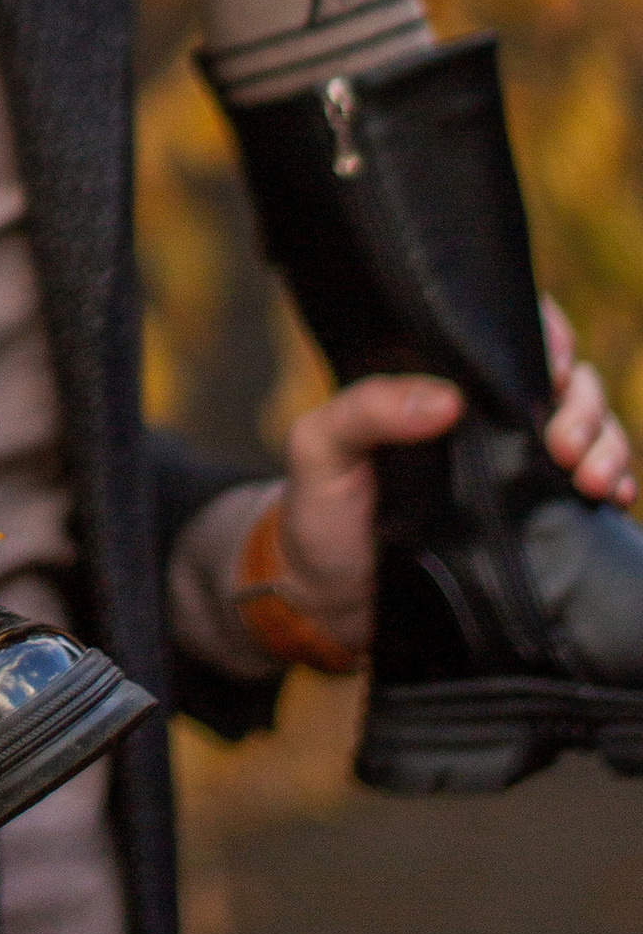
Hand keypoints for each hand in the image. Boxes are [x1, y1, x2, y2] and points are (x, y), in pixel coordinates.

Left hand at [257, 296, 635, 659]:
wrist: (329, 602)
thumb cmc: (319, 509)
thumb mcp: (320, 448)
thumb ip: (367, 410)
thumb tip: (447, 401)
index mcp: (437, 380)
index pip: (507, 333)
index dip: (544, 331)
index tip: (550, 360)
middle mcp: (484, 415)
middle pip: (563, 382)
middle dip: (583, 403)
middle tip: (566, 444)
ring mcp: (513, 465)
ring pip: (589, 430)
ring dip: (607, 444)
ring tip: (594, 479)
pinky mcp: (532, 515)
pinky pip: (589, 485)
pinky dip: (616, 481)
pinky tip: (616, 497)